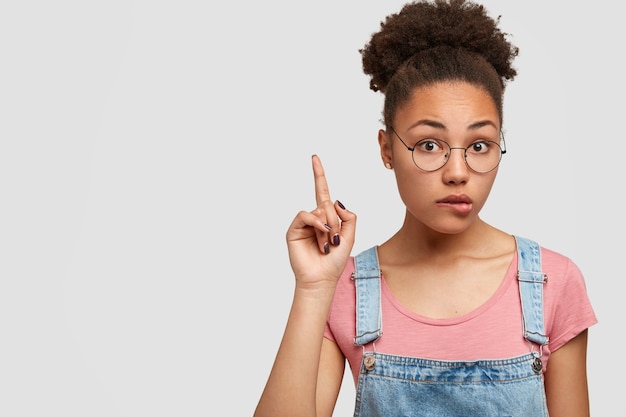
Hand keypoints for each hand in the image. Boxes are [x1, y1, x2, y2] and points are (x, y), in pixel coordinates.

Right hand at [286, 155, 355, 288]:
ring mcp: (303, 223)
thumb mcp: (350, 235)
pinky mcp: (294, 228)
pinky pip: (305, 215)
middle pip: (328, 203)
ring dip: (328, 227)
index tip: (315, 158)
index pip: (322, 191)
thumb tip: (334, 201)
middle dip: (335, 221)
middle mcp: (314, 217)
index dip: (319, 175)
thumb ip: (348, 215)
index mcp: (326, 217)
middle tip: (334, 240)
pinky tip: (321, 234)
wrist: (322, 277)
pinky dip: (316, 223)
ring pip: (319, 209)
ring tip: (326, 243)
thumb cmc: (335, 260)